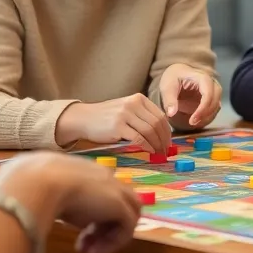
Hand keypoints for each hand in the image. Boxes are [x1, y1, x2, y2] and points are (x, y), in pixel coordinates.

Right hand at [0, 153, 140, 252]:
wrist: (34, 183)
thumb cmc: (22, 184)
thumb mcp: (25, 186)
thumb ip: (29, 193)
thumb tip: (13, 204)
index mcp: (80, 169)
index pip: (95, 190)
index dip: (86, 214)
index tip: (72, 231)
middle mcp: (100, 177)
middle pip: (116, 201)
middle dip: (101, 225)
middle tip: (82, 244)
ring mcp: (112, 190)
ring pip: (127, 213)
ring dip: (108, 236)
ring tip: (88, 252)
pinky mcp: (119, 206)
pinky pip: (127, 228)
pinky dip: (112, 244)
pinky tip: (91, 252)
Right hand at [56, 94, 171, 153]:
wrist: (84, 118)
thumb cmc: (105, 117)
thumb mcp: (126, 109)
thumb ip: (142, 116)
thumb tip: (161, 133)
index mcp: (138, 99)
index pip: (160, 115)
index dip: (167, 130)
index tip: (168, 141)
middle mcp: (133, 104)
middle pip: (157, 123)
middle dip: (164, 139)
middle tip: (166, 150)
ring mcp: (125, 114)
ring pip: (150, 131)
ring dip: (157, 144)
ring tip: (159, 153)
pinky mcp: (118, 126)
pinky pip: (139, 138)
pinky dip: (147, 146)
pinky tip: (149, 151)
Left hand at [157, 63, 221, 128]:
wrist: (176, 75)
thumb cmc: (172, 78)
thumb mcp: (167, 87)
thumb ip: (169, 100)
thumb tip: (171, 113)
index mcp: (201, 77)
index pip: (208, 93)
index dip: (202, 108)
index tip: (192, 120)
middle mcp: (211, 82)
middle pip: (215, 99)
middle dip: (206, 113)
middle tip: (192, 122)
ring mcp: (213, 89)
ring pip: (217, 104)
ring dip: (207, 116)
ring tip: (193, 122)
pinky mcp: (212, 97)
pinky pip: (214, 108)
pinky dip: (207, 116)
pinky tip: (196, 120)